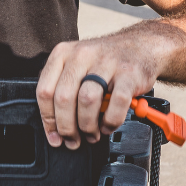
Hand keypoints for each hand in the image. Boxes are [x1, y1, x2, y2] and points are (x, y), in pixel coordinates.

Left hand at [36, 36, 160, 149]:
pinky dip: (111, 120)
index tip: (53, 135)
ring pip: (87, 101)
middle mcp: (82, 55)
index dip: (48, 119)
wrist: (141, 45)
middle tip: (72, 140)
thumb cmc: (104, 62)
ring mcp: (106, 62)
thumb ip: (61, 90)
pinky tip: (108, 126)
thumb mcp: (75, 66)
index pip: (44, 91)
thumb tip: (53, 129)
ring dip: (87, 126)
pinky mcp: (129, 72)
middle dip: (66, 127)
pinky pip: (116, 103)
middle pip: (63, 99)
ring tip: (91, 134)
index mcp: (62, 54)